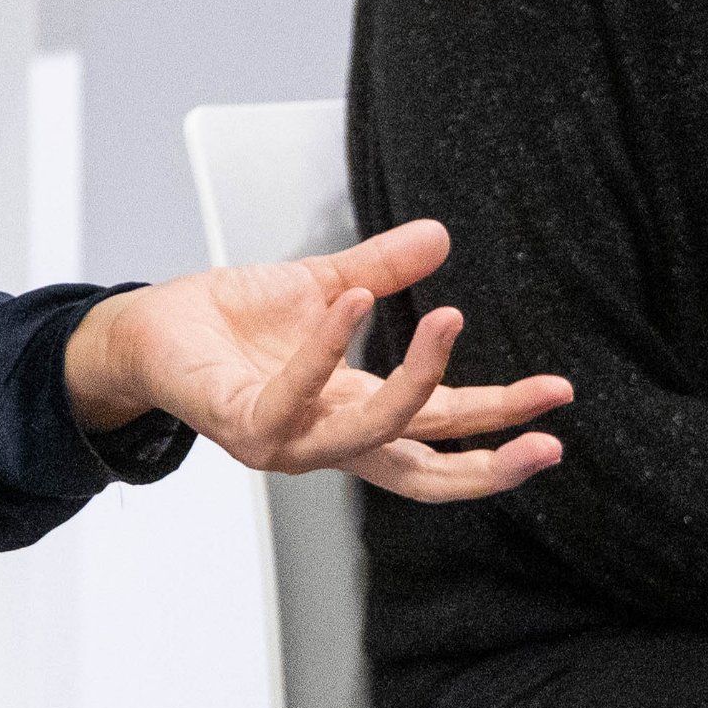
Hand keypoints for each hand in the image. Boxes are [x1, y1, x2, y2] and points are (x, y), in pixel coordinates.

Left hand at [64, 221, 570, 501]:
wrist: (148, 327)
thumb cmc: (227, 323)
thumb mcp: (322, 286)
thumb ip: (382, 267)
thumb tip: (440, 236)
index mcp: (353, 413)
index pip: (441, 432)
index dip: (501, 421)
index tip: (558, 401)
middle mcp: (327, 439)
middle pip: (422, 471)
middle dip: (488, 459)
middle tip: (548, 431)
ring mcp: (286, 441)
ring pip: (368, 437)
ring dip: (416, 383)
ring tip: (452, 318)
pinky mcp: (241, 424)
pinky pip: (295, 394)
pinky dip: (327, 348)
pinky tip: (355, 301)